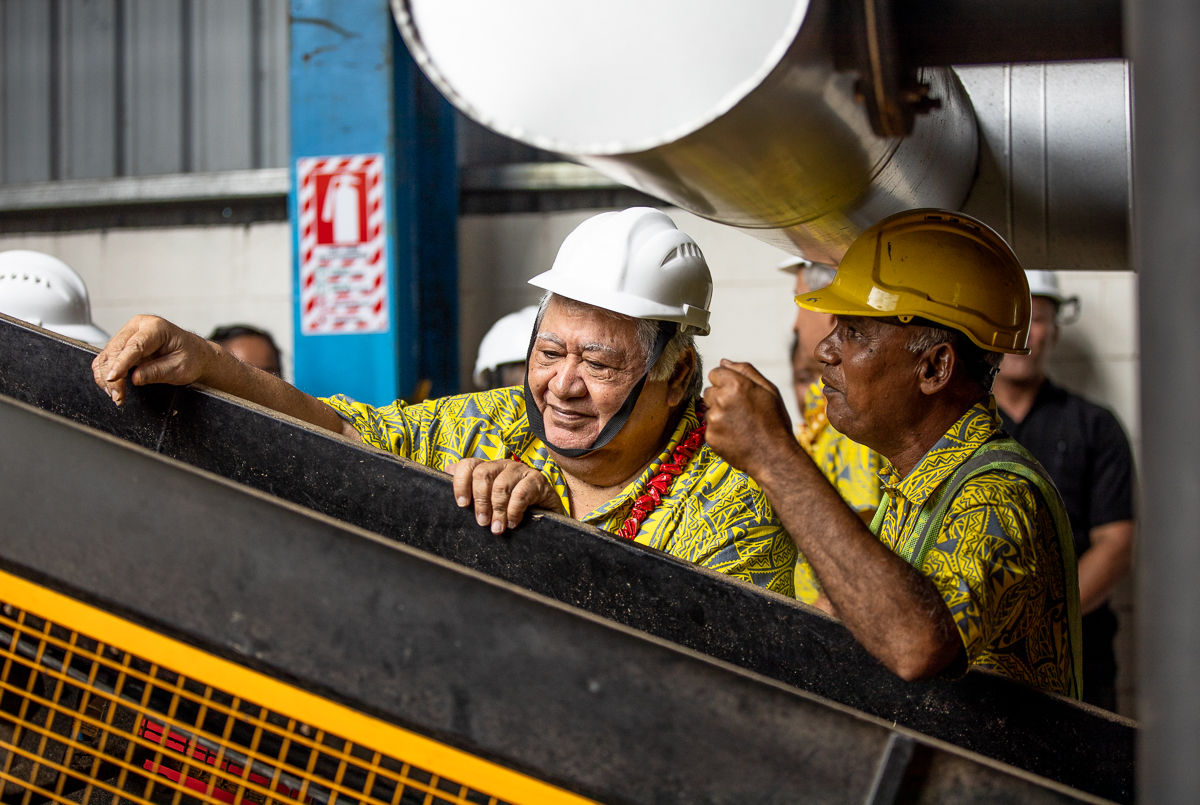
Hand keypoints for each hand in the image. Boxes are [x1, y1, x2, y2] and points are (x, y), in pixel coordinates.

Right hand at [92, 315, 215, 405]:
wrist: (194, 354)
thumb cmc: (191, 357)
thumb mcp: (180, 368)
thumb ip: (157, 372)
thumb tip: (135, 378)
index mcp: (156, 327)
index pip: (134, 346)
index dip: (121, 363)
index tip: (113, 378)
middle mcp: (138, 326)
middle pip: (115, 350)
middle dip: (112, 375)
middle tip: (118, 396)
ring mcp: (128, 334)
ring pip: (107, 354)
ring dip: (106, 376)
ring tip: (116, 395)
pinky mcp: (123, 344)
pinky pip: (107, 358)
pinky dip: (105, 373)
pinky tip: (112, 387)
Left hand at [450, 458, 565, 533]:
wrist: (546, 516)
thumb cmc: (512, 510)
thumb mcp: (489, 503)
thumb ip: (471, 490)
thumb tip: (447, 471)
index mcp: (488, 468)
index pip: (468, 465)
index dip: (461, 483)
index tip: (462, 504)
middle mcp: (503, 465)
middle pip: (483, 474)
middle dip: (480, 501)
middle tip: (482, 522)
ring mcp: (521, 470)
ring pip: (501, 485)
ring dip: (497, 510)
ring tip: (497, 528)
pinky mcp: (537, 480)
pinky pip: (521, 493)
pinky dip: (514, 511)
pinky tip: (513, 522)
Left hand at [703, 359, 796, 476]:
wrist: (774, 456)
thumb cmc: (775, 422)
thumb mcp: (769, 390)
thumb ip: (745, 371)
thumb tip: (723, 362)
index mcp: (735, 384)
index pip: (715, 373)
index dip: (726, 382)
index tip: (738, 393)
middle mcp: (721, 400)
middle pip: (709, 391)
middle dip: (721, 397)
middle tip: (741, 411)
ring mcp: (714, 419)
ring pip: (708, 410)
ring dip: (720, 414)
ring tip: (740, 425)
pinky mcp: (710, 436)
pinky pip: (709, 428)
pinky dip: (719, 431)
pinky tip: (736, 436)